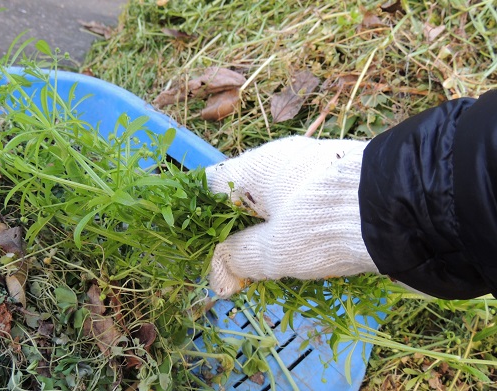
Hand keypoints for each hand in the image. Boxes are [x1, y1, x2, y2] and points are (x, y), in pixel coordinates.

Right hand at [206, 135, 378, 297]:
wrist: (404, 207)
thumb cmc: (325, 224)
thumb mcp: (275, 250)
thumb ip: (238, 261)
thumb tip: (217, 281)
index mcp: (257, 167)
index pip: (210, 183)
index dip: (197, 212)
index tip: (197, 241)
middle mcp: (281, 159)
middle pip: (241, 192)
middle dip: (232, 227)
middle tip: (230, 261)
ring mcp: (310, 166)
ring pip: (271, 199)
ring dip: (262, 228)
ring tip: (262, 260)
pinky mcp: (335, 180)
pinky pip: (297, 201)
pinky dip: (289, 224)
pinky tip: (295, 246)